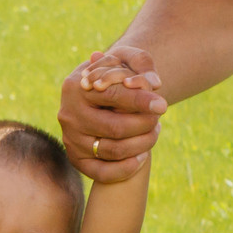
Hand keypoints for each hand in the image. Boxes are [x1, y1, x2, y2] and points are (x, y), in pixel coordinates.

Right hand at [57, 47, 165, 182]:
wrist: (95, 98)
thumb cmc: (114, 77)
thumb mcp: (124, 59)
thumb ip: (141, 62)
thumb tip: (154, 83)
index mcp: (77, 86)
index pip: (112, 95)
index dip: (140, 101)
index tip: (163, 105)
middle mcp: (69, 115)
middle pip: (115, 127)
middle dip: (144, 125)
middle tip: (159, 120)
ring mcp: (71, 139)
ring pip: (113, 150)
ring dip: (142, 145)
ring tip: (155, 132)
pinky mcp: (76, 159)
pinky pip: (102, 173)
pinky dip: (126, 169)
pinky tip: (143, 156)